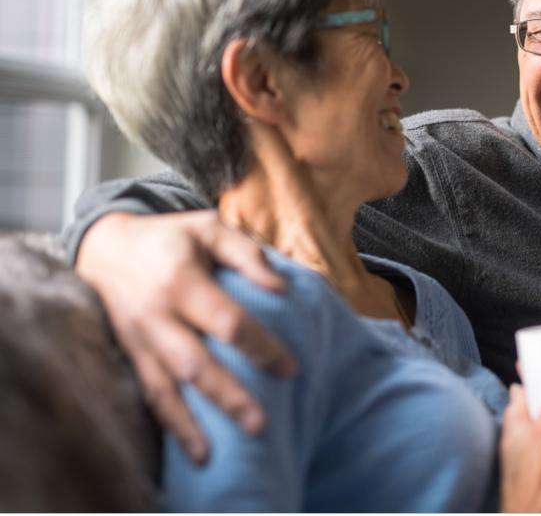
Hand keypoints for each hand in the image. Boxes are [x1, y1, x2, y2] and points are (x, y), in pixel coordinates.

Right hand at [76, 210, 297, 462]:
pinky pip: (148, 393)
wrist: (106, 246)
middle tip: (261, 424)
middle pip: (195, 364)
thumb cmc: (172, 238)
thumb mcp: (210, 227)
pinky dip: (168, 423)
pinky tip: (190, 448)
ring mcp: (138, 339)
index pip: (227, 322)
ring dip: (188, 424)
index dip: (261, 347)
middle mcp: (155, 314)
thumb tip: (281, 289)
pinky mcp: (129, 355)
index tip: (291, 368)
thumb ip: (248, 254)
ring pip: (165, 388)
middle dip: (227, 396)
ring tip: (211, 455)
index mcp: (181, 280)